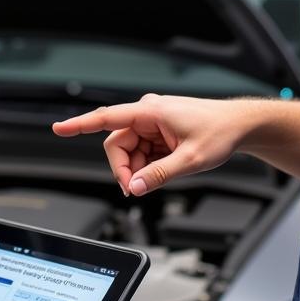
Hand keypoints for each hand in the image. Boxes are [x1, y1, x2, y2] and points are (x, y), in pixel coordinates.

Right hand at [53, 94, 242, 195]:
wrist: (240, 125)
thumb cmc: (219, 133)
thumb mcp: (190, 161)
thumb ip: (158, 176)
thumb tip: (135, 187)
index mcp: (151, 111)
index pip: (106, 118)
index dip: (79, 125)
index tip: (59, 128)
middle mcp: (148, 112)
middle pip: (118, 144)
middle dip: (124, 168)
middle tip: (136, 189)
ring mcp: (153, 121)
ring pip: (129, 150)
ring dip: (139, 167)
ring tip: (161, 176)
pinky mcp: (159, 130)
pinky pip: (142, 150)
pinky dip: (149, 164)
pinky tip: (166, 167)